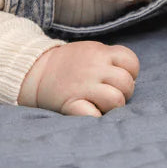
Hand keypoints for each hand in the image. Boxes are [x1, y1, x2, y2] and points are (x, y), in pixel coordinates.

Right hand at [18, 42, 139, 116]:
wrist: (35, 70)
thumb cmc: (70, 64)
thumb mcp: (91, 51)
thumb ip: (111, 60)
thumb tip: (130, 80)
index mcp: (100, 53)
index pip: (131, 62)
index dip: (130, 73)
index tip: (117, 78)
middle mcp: (94, 68)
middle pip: (126, 83)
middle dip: (124, 92)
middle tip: (109, 94)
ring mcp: (83, 86)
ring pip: (116, 100)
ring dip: (112, 106)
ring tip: (101, 104)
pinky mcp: (71, 103)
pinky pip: (93, 115)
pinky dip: (95, 116)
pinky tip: (89, 111)